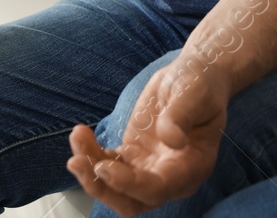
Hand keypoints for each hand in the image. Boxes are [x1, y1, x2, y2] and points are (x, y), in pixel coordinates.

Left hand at [66, 55, 228, 215]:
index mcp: (193, 166)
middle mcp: (170, 176)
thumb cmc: (199, 84)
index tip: (103, 166)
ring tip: (77, 139)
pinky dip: (90, 154)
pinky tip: (81, 134)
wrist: (193, 77)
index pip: (158, 189)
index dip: (129, 184)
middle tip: (77, 161)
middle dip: (102, 187)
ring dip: (90, 171)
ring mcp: (149, 169)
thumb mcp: (193, 92)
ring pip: (115, 188)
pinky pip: (107, 165)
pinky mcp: (133, 157)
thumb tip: (173, 139)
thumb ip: (181, 115)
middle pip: (132, 200)